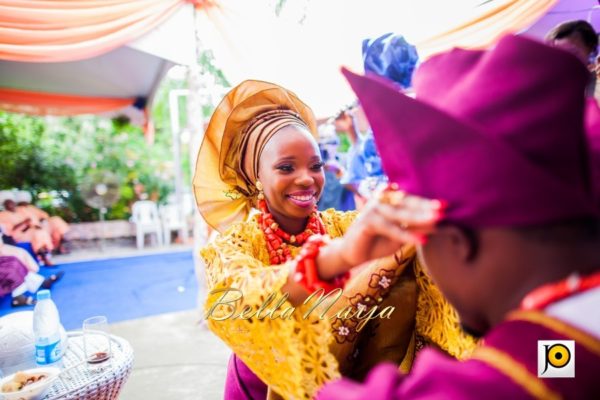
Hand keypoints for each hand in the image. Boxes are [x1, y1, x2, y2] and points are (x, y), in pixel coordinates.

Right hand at [317, 191, 442, 278]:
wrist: (352, 254)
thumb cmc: (377, 242)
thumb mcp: (400, 236)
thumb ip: (415, 228)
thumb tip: (438, 223)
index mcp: (388, 201)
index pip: (411, 200)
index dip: (427, 203)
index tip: (447, 206)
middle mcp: (381, 201)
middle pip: (407, 204)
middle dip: (426, 207)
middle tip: (444, 210)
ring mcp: (373, 209)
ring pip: (400, 214)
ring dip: (419, 218)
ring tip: (437, 221)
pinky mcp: (367, 222)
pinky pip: (390, 228)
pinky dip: (406, 235)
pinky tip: (422, 241)